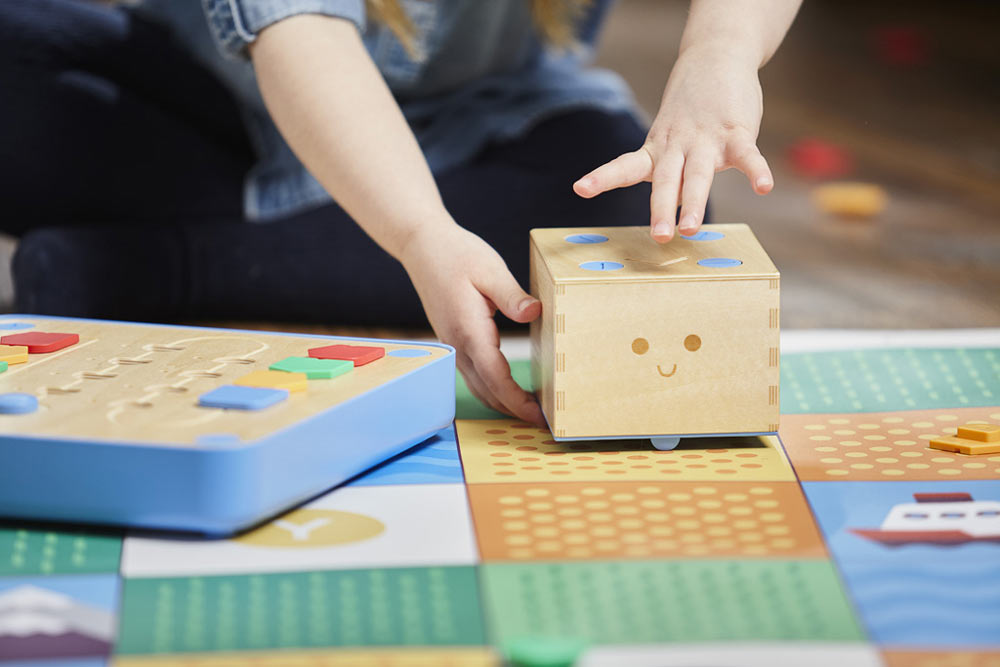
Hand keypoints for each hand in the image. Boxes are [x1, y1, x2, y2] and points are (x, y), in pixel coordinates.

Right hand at [400, 224, 543, 423]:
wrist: (422, 246)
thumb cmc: (457, 254)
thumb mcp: (490, 269)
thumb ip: (512, 295)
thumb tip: (535, 313)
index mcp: (469, 330)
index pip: (496, 378)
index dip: (517, 401)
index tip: (539, 416)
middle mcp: (458, 344)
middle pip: (487, 391)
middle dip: (514, 410)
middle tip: (546, 421)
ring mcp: (453, 345)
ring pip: (479, 386)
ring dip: (503, 402)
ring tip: (532, 411)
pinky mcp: (454, 341)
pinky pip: (474, 374)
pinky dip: (493, 388)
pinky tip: (510, 388)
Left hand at [573, 47, 773, 241]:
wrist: (715, 57)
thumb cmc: (689, 110)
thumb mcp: (669, 140)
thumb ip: (672, 175)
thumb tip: (672, 208)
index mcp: (657, 150)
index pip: (625, 166)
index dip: (602, 178)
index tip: (580, 188)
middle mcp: (677, 147)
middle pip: (666, 180)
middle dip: (661, 209)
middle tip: (659, 236)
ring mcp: (706, 139)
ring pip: (699, 173)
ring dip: (696, 202)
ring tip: (691, 229)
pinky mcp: (737, 132)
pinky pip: (747, 155)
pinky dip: (756, 171)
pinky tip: (764, 188)